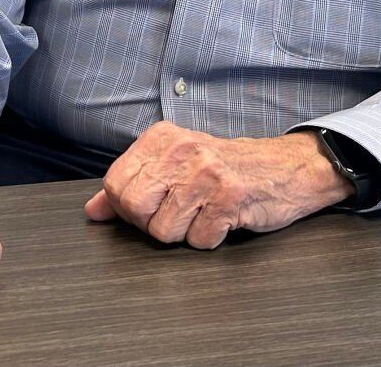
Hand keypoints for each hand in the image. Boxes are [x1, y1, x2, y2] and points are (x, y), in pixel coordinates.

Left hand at [84, 122, 352, 249]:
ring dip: (184, 233)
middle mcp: (181, 150)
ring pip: (163, 231)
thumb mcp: (175, 165)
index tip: (149, 208)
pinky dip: (210, 239)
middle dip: (151, 224)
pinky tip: (223, 220)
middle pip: (133, 208)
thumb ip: (131, 184)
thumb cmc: (227, 168)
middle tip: (177, 215)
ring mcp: (206, 173)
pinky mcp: (230, 198)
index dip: (127, 209)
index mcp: (161, 138)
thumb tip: (92, 212)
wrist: (287, 167)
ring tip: (204, 213)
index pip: (114, 185)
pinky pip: (198, 241)